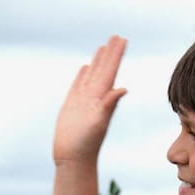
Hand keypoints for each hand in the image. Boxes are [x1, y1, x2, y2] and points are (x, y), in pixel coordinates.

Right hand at [53, 36, 127, 164]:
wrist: (73, 158)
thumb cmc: (86, 143)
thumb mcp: (99, 123)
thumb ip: (109, 104)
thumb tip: (123, 89)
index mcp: (102, 97)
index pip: (110, 71)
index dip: (116, 55)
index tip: (122, 39)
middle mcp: (94, 96)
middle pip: (103, 69)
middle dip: (110, 53)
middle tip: (117, 36)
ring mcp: (83, 100)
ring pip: (91, 75)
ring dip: (97, 61)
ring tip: (103, 47)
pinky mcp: (72, 106)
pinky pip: (78, 85)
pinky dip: (82, 75)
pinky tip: (85, 67)